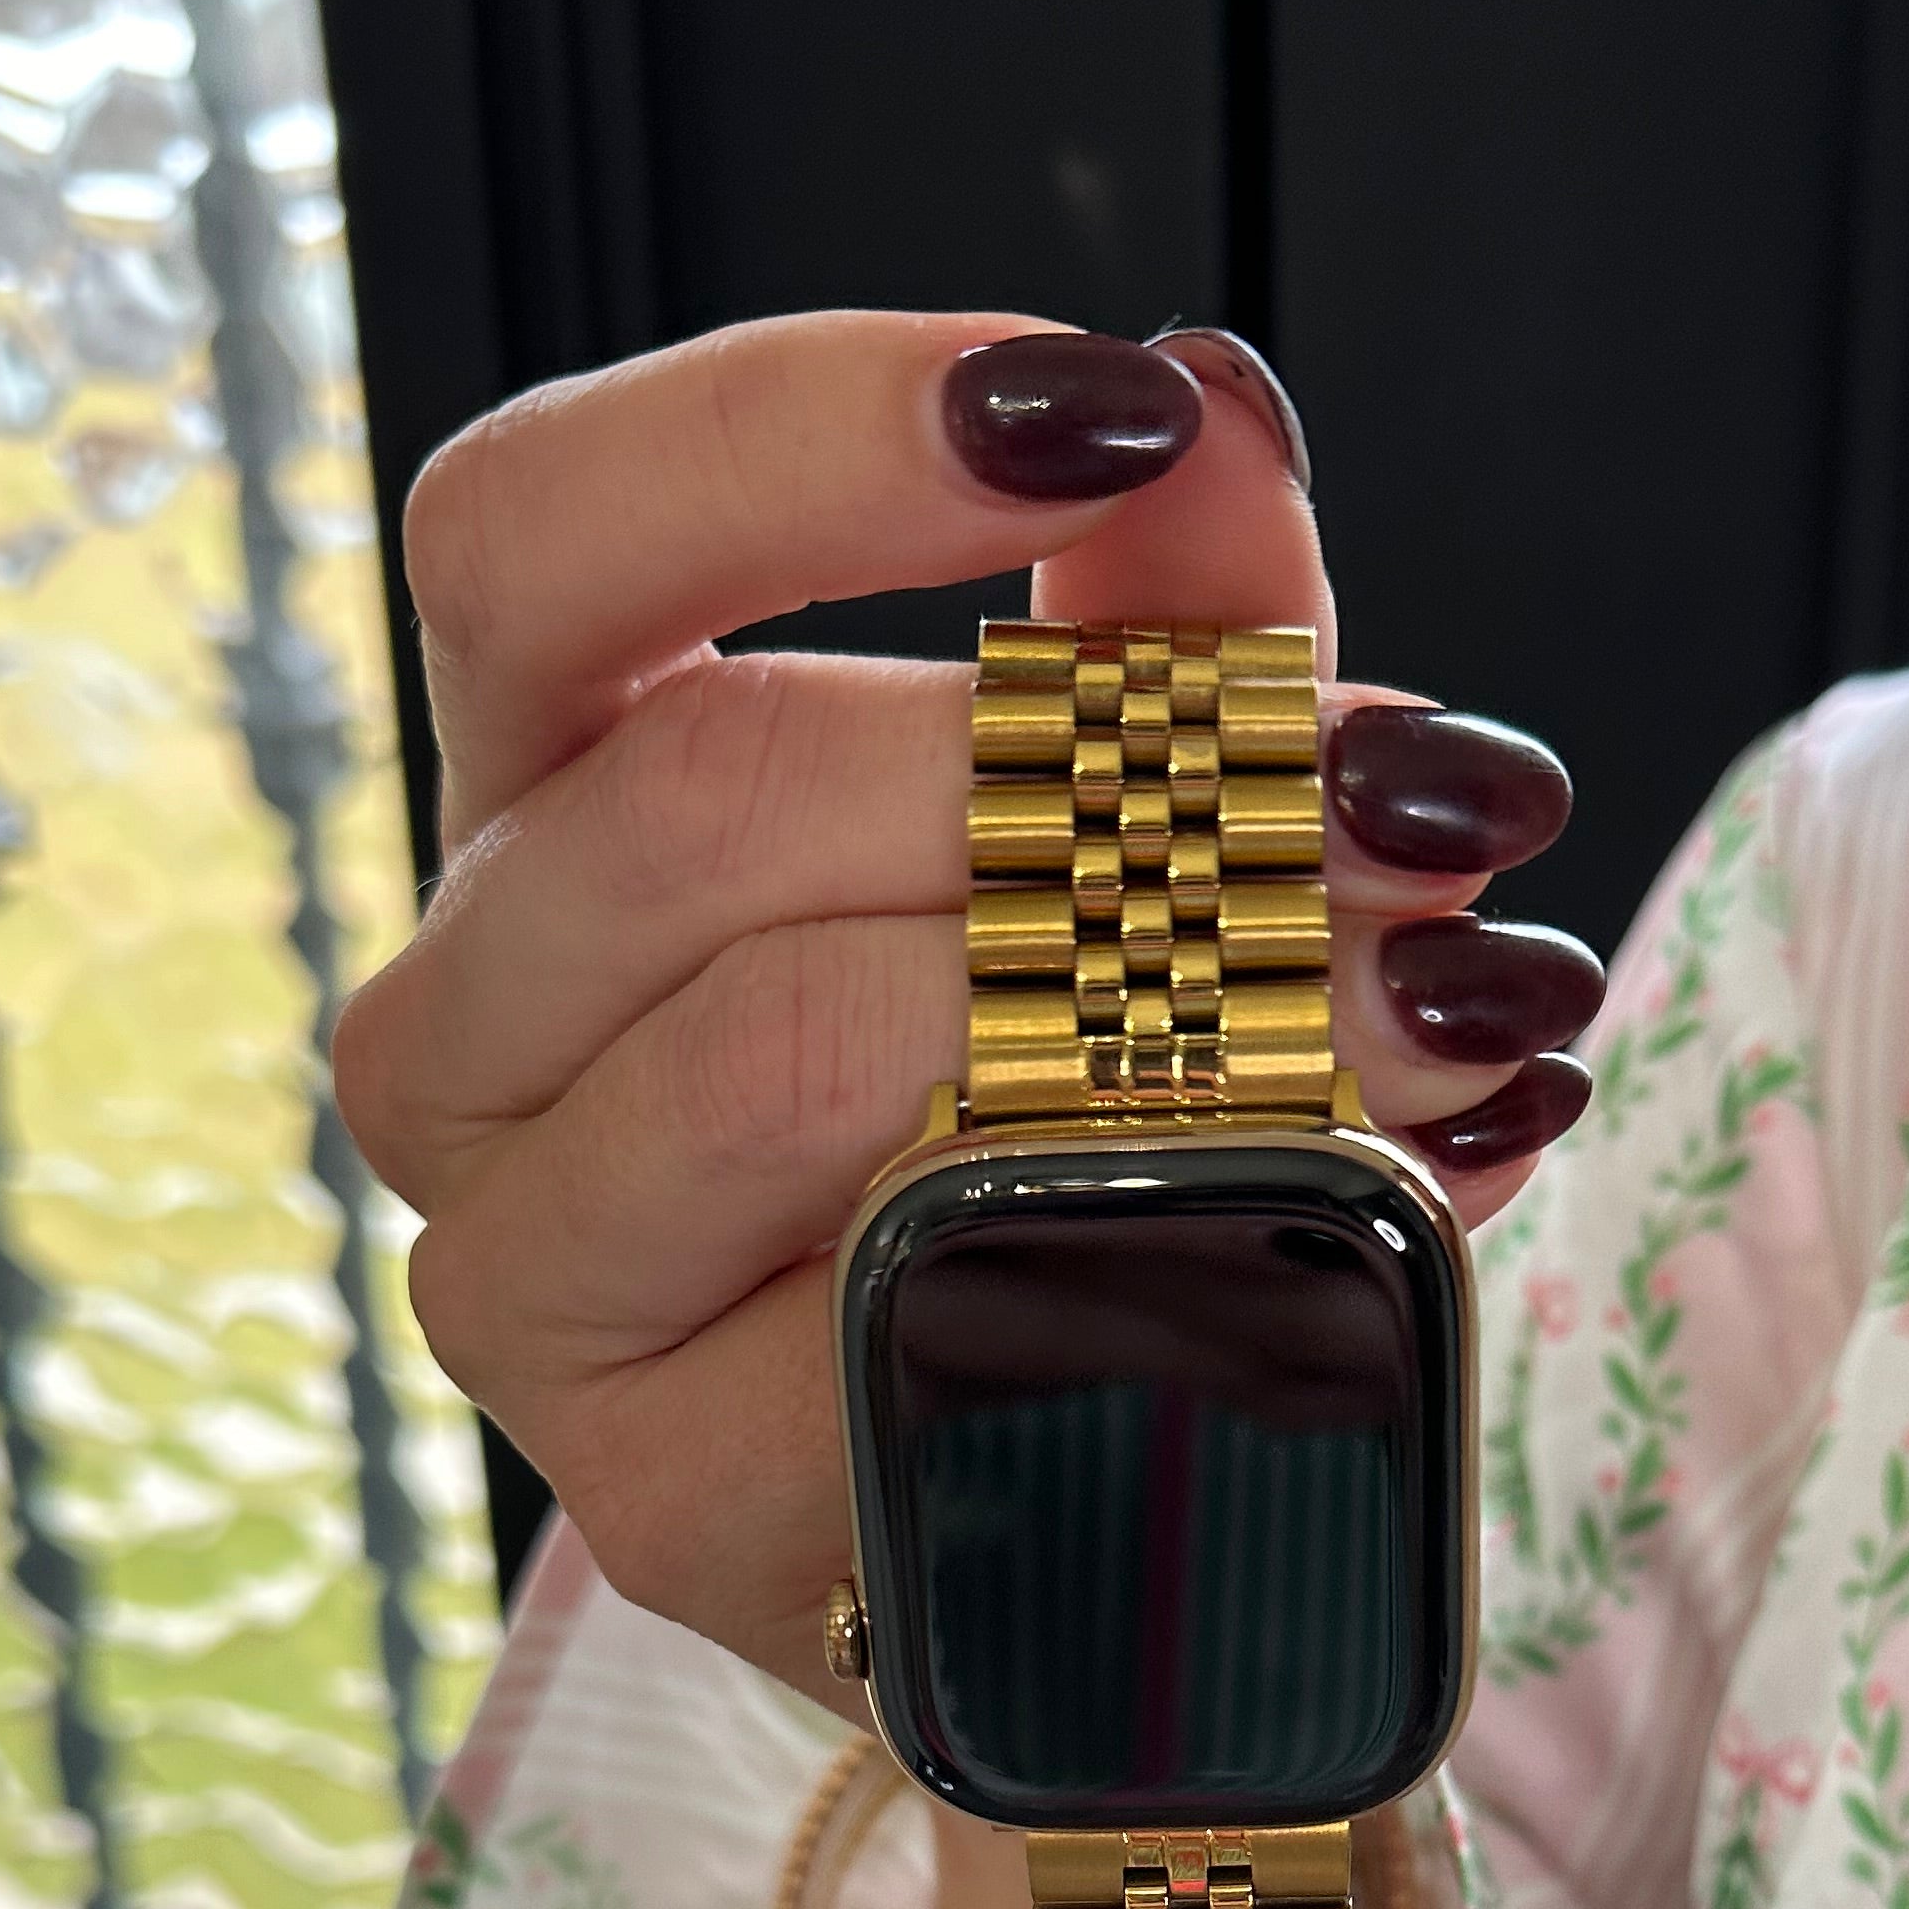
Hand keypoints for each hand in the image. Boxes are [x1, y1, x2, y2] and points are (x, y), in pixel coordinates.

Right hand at [333, 311, 1601, 1709]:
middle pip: (706, 796)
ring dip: (1160, 1013)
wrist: (1063, 1500)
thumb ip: (1150, 632)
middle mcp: (459, 1032)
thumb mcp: (1121, 843)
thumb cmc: (1044, 1122)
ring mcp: (525, 1279)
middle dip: (1095, 778)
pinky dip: (1174, 1245)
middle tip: (1409, 795)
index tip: (1101, 409)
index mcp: (534, 813)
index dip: (795, 435)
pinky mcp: (652, 1497)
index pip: (533, 534)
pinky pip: (905, 1322)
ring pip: (785, 1051)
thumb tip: (1224, 412)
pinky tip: (1397, 1197)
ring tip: (1448, 999)